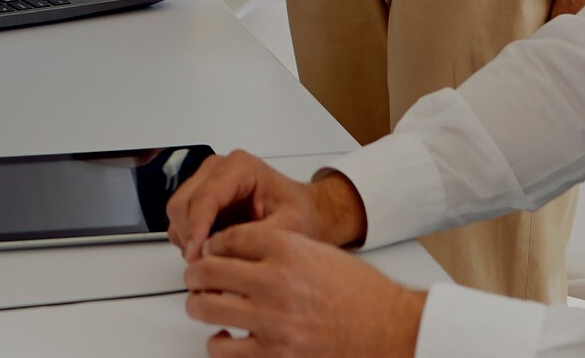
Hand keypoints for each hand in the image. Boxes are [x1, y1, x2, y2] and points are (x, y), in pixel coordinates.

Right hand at [167, 151, 366, 259]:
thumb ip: (255, 237)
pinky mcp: (201, 197)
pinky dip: (190, 239)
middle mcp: (218, 169)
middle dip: (190, 236)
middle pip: (183, 203)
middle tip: (204, 266)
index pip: (206, 197)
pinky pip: (182, 219)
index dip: (197, 228)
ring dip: (188, 239)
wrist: (305, 212)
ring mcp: (207, 181)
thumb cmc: (300, 213)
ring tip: (212, 259)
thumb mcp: (288, 227)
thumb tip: (219, 251)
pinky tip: (211, 251)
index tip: (197, 255)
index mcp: (240, 167)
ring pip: (177, 212)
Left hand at [184, 224, 425, 357]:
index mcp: (288, 249)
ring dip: (198, 304)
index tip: (210, 250)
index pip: (229, 238)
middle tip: (196, 277)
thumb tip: (241, 254)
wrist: (389, 328)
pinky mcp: (274, 355)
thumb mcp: (319, 252)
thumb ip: (280, 249)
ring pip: (206, 307)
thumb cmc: (362, 293)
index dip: (213, 244)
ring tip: (202, 304)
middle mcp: (276, 281)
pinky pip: (223, 348)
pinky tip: (224, 336)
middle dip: (196, 273)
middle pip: (209, 270)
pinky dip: (217, 341)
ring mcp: (272, 320)